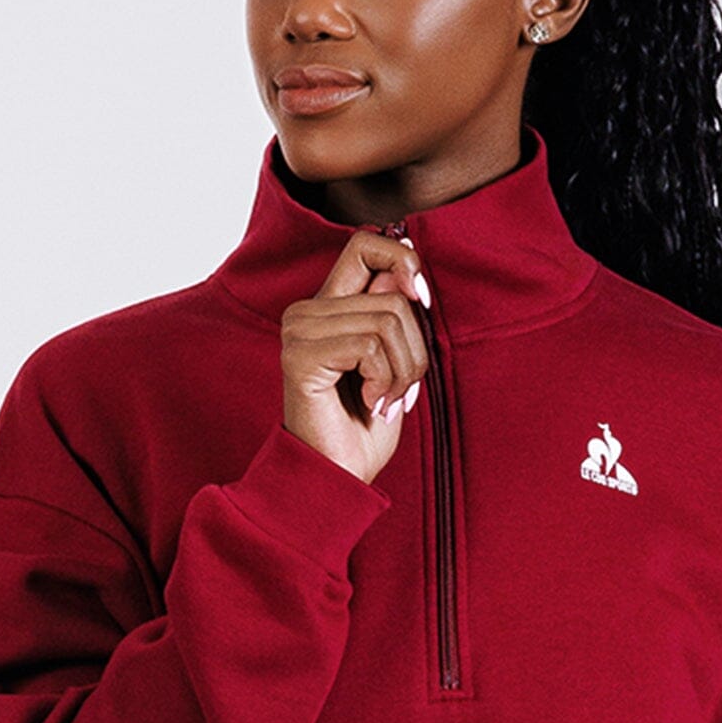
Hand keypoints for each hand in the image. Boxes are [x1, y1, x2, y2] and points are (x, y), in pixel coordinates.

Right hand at [281, 227, 429, 484]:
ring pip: (388, 320)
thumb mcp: (394, 362)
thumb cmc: (365, 426)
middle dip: (416, 349)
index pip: (365, 244)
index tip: (422, 300)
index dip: (403, 261)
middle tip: (402, 390)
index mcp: (327, 306)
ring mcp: (299, 331)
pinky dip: (385, 381)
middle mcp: (306, 311)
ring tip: (387, 401)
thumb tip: (407, 271)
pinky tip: (371, 405)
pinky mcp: (301, 355)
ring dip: (403, 371)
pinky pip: (371, 346)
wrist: (338, 477)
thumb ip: (394, 315)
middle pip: (393, 295)